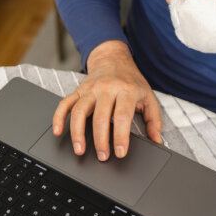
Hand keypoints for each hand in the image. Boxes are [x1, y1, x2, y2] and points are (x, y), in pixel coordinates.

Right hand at [52, 40, 162, 160]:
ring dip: (77, 133)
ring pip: (79, 111)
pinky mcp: (78, 90)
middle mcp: (106, 89)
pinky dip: (59, 117)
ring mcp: (90, 89)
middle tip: (102, 157)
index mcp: (126, 90)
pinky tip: (58, 131)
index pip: (122, 116)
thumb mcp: (148, 96)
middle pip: (100, 117)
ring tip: (80, 150)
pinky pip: (65, 103)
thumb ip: (154, 120)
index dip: (120, 137)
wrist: (113, 58)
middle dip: (100, 141)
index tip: (120, 152)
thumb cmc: (131, 80)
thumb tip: (157, 141)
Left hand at [165, 0, 215, 53]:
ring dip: (181, 14)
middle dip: (176, 4)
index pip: (180, 6)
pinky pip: (188, 36)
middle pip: (178, 17)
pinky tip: (191, 17)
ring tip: (184, 1)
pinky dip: (185, 25)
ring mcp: (203, 43)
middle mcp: (202, 33)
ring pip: (181, 27)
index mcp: (207, 17)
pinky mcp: (207, 47)